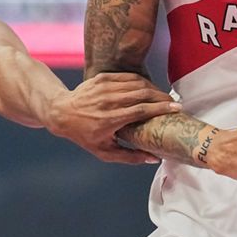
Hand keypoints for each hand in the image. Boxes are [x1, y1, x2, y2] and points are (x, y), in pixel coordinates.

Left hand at [47, 73, 180, 164]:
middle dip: (162, 97)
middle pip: (142, 94)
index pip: (140, 111)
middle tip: (174, 102)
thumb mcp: (104, 152)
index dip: (160, 109)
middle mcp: (107, 101)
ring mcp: (104, 87)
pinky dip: (141, 82)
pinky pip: (127, 77)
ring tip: (163, 97)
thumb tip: (154, 159)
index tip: (176, 108)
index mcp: (109, 120)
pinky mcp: (102, 78)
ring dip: (153, 88)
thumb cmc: (84, 135)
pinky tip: (148, 88)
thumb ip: (129, 157)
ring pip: (136, 83)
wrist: (61, 112)